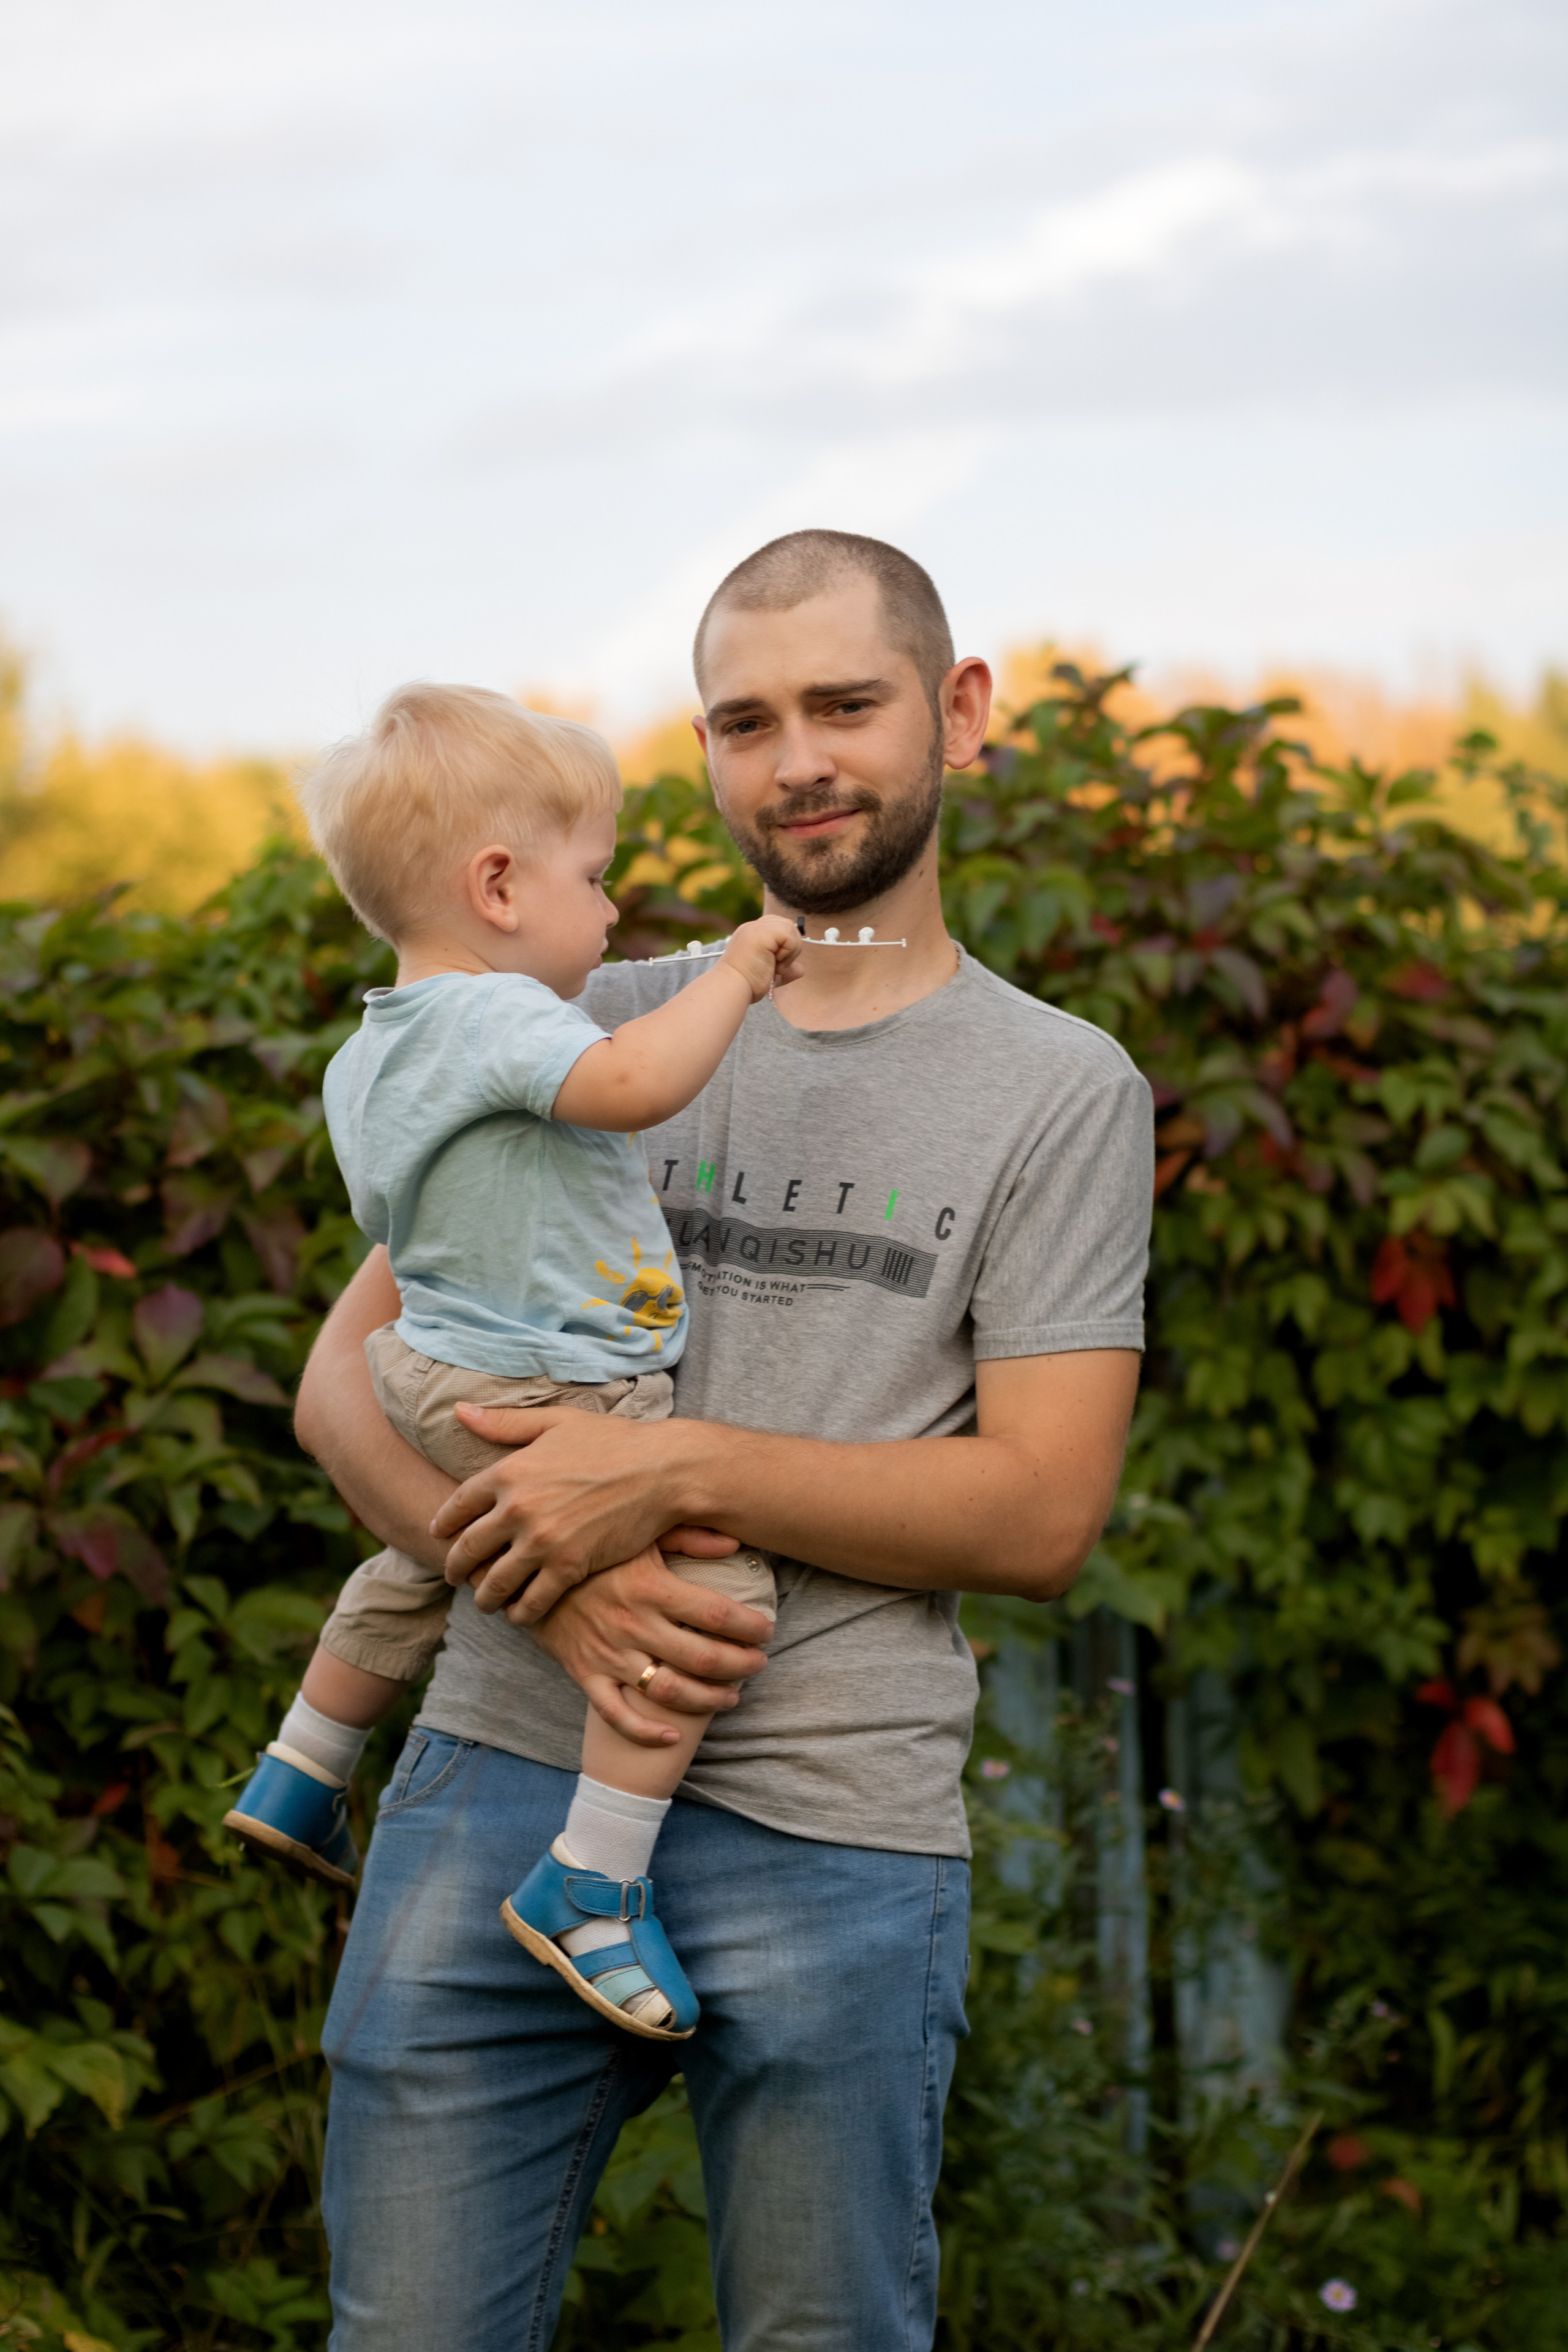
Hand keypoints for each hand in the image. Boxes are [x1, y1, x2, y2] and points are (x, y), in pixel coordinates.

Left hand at [433, 1401, 716, 1617]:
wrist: (662, 1471)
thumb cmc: (614, 1441)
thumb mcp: (556, 1422)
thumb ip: (505, 1423)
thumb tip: (458, 1412)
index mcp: (509, 1471)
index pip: (457, 1505)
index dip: (444, 1524)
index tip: (439, 1534)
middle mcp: (518, 1508)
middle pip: (468, 1549)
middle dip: (454, 1567)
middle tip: (453, 1576)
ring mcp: (542, 1541)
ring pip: (494, 1582)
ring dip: (484, 1597)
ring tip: (485, 1602)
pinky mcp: (569, 1567)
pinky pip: (532, 1601)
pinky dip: (521, 1612)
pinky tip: (520, 1613)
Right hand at [528, 1552, 771, 1743]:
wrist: (528, 1570)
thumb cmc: (594, 1550)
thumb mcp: (637, 1533)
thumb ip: (687, 1535)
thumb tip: (734, 1540)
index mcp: (649, 1585)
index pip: (717, 1614)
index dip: (750, 1627)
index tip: (766, 1630)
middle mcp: (632, 1624)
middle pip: (702, 1658)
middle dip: (741, 1666)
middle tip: (760, 1664)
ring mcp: (607, 1654)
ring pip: (668, 1691)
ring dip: (707, 1699)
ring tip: (731, 1697)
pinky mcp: (584, 1674)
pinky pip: (616, 1714)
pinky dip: (645, 1732)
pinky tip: (672, 1737)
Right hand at [720, 914, 803, 1000]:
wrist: (731, 988)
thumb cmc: (745, 985)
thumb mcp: (770, 975)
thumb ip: (786, 969)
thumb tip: (800, 969)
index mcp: (751, 934)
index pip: (778, 927)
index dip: (785, 945)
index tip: (775, 965)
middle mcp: (752, 928)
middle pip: (786, 924)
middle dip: (791, 947)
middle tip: (777, 966)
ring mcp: (756, 928)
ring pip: (790, 928)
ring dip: (790, 951)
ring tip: (775, 966)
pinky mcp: (761, 932)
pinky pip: (789, 934)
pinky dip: (789, 951)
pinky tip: (775, 963)